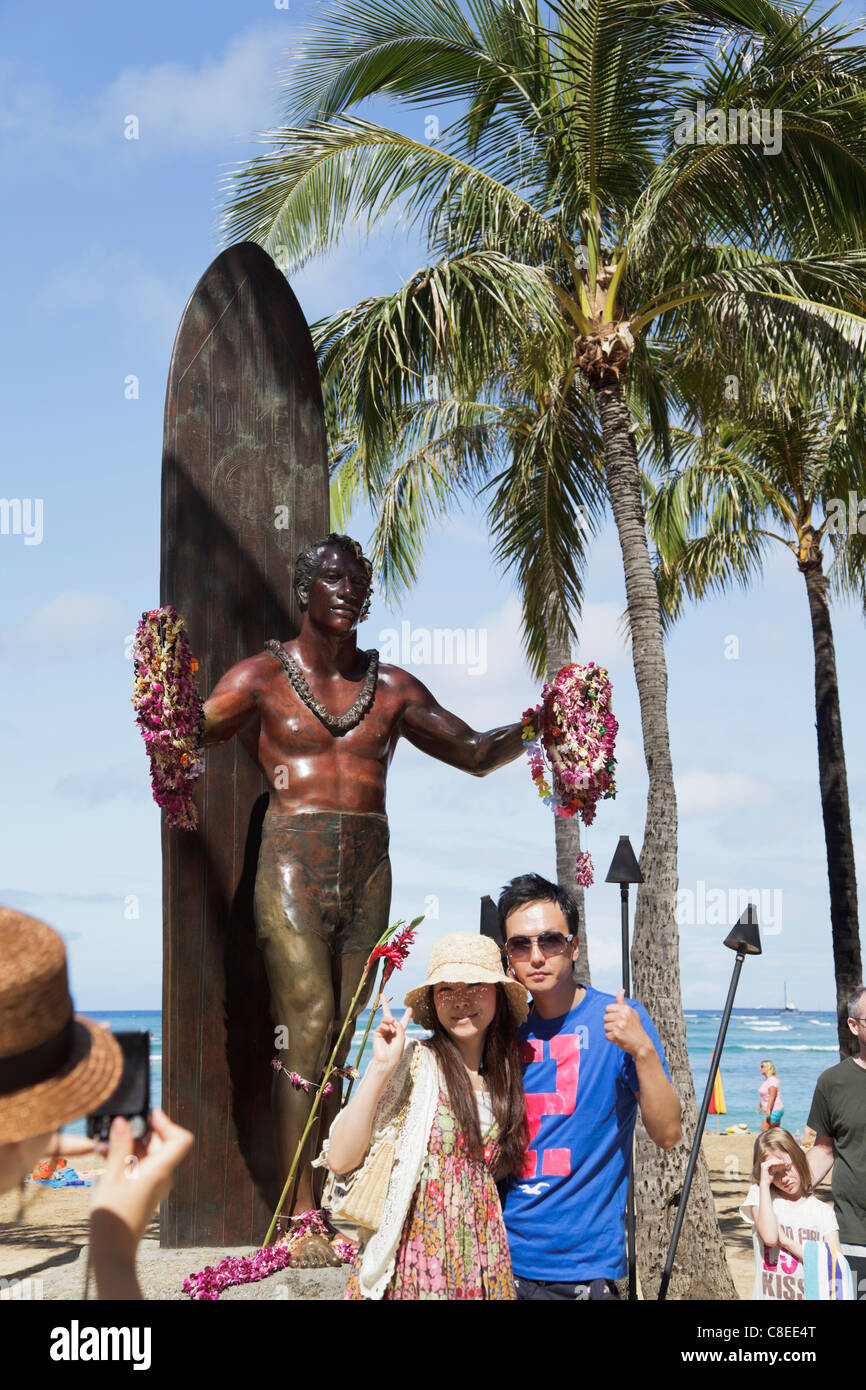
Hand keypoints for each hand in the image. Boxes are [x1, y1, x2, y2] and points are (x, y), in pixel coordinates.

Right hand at [90, 1108, 192, 1262]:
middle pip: (160, 1143)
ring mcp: (155, 1184)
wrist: (113, 1252)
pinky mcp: (146, 1191)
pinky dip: (127, 1159)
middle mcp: (163, 1176)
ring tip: (104, 1145)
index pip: (180, 1139)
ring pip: (148, 1155)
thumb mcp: (111, 1177)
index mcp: (160, 1170)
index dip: (166, 1122)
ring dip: (129, 1146)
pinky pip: (141, 1167)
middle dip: (139, 1132)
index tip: (147, 1115)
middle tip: (116, 1128)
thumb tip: (123, 1121)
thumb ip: (119, 1147)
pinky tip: (106, 1159)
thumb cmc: (112, 1216)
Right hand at [371, 998, 412, 1074]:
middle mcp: (391, 1030)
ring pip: (385, 1019)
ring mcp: (384, 1031)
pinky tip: (386, 1030)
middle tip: (382, 995)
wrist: (386, 1060)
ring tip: (391, 1023)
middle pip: (389, 1016)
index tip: (410, 1008)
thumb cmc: (396, 1051)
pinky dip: (385, 1026)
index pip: (403, 1022)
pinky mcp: (377, 1033)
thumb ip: (399, 1026)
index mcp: (399, 1032)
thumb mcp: (402, 1037)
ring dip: (388, 1019)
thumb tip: (391, 1019)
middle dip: (385, 1005)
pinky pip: (381, 1025)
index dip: (407, 1015)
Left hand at [603, 989, 647, 1055]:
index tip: (618, 1019)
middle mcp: (622, 1016)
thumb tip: (621, 990)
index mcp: (626, 1009)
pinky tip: (619, 1038)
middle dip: (611, 1023)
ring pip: (605, 1027)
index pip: (608, 1008)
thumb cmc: (635, 1028)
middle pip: (605, 1017)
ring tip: (620, 1032)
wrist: (641, 1044)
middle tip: (620, 1027)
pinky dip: (612, 1038)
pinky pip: (607, 1036)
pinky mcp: (616, 1035)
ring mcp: (619, 1026)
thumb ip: (623, 1002)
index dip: (612, 1014)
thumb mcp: (631, 1013)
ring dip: (611, 1031)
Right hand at [760, 1154, 783, 1183]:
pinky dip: (776, 1163)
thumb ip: (774, 1169)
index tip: (782, 1162)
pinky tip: (780, 1164)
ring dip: (778, 1161)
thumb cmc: (769, 1179)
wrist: (765, 1183)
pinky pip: (771, 1163)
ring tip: (783, 1162)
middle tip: (783, 1161)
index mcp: (764, 1165)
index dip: (777, 1161)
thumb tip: (778, 1166)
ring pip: (772, 1161)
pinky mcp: (764, 1166)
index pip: (771, 1162)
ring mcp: (763, 1165)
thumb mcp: (772, 1173)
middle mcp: (763, 1164)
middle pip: (772, 1161)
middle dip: (778, 1161)